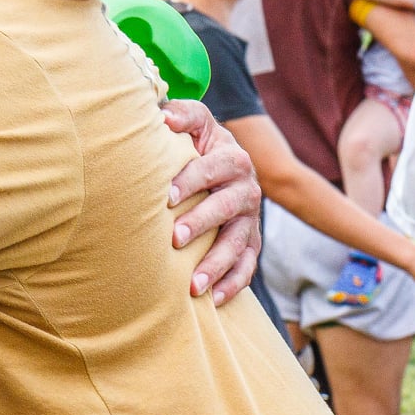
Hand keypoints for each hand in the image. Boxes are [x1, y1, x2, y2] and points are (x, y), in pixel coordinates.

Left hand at [163, 100, 261, 303]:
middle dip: (202, 222)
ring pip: (238, 243)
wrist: (225, 163)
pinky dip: (234, 284)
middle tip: (175, 238)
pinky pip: (247, 266)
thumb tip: (162, 116)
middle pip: (227, 207)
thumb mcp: (196, 123)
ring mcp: (250, 219)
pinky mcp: (252, 242)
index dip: (191, 180)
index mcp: (232, 157)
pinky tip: (215, 300)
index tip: (167, 196)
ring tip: (194, 284)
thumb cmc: (198, 144)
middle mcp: (246, 189)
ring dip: (217, 263)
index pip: (213, 168)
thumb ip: (182, 114)